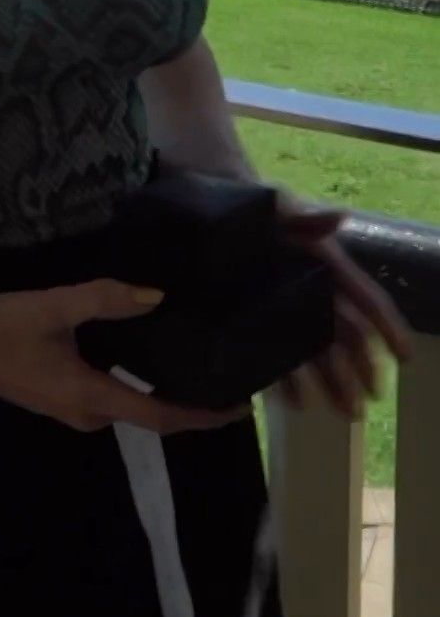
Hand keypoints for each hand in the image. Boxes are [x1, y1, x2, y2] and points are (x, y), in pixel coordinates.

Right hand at [0, 279, 254, 435]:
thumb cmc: (5, 327)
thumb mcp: (55, 306)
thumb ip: (105, 300)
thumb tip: (156, 297)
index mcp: (91, 396)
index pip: (159, 417)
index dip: (201, 416)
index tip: (238, 407)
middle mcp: (89, 415)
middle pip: (152, 418)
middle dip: (191, 405)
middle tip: (228, 378)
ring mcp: (76, 412)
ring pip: (133, 408)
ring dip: (166, 395)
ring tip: (201, 366)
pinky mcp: (67, 401)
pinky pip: (117, 399)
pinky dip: (143, 387)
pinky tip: (155, 358)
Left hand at [270, 189, 413, 419]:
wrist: (209, 214)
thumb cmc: (251, 204)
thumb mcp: (276, 205)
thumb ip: (305, 216)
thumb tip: (341, 217)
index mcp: (327, 265)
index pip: (366, 299)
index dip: (389, 327)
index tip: (407, 357)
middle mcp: (313, 291)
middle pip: (346, 334)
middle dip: (362, 367)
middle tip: (373, 398)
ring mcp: (287, 310)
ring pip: (317, 351)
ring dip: (334, 382)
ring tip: (345, 412)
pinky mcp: (258, 324)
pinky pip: (278, 355)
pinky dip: (289, 380)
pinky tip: (297, 404)